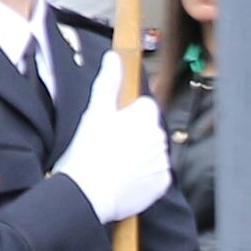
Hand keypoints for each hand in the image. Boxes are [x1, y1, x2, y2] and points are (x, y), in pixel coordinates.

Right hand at [56, 92, 171, 225]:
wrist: (88, 193)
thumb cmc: (89, 152)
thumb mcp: (96, 112)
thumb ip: (108, 82)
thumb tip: (113, 57)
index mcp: (145, 116)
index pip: (144, 107)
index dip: (127, 116)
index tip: (113, 126)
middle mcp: (159, 137)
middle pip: (149, 130)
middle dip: (135, 135)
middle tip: (110, 147)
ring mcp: (162, 161)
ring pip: (152, 152)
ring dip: (140, 156)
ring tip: (115, 165)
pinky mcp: (162, 184)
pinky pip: (156, 175)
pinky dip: (144, 177)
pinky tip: (125, 180)